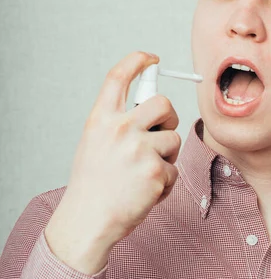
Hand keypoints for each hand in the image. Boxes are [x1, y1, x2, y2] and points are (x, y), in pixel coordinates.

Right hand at [45, 51, 180, 261]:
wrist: (89, 220)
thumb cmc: (93, 184)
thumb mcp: (94, 144)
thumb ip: (117, 124)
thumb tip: (148, 110)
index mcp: (101, 119)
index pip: (119, 77)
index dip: (137, 61)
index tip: (151, 58)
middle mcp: (120, 128)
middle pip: (163, 102)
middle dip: (169, 116)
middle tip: (162, 131)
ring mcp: (140, 149)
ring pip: (173, 138)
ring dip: (166, 156)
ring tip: (144, 173)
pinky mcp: (156, 171)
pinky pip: (174, 169)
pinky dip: (165, 182)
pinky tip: (146, 192)